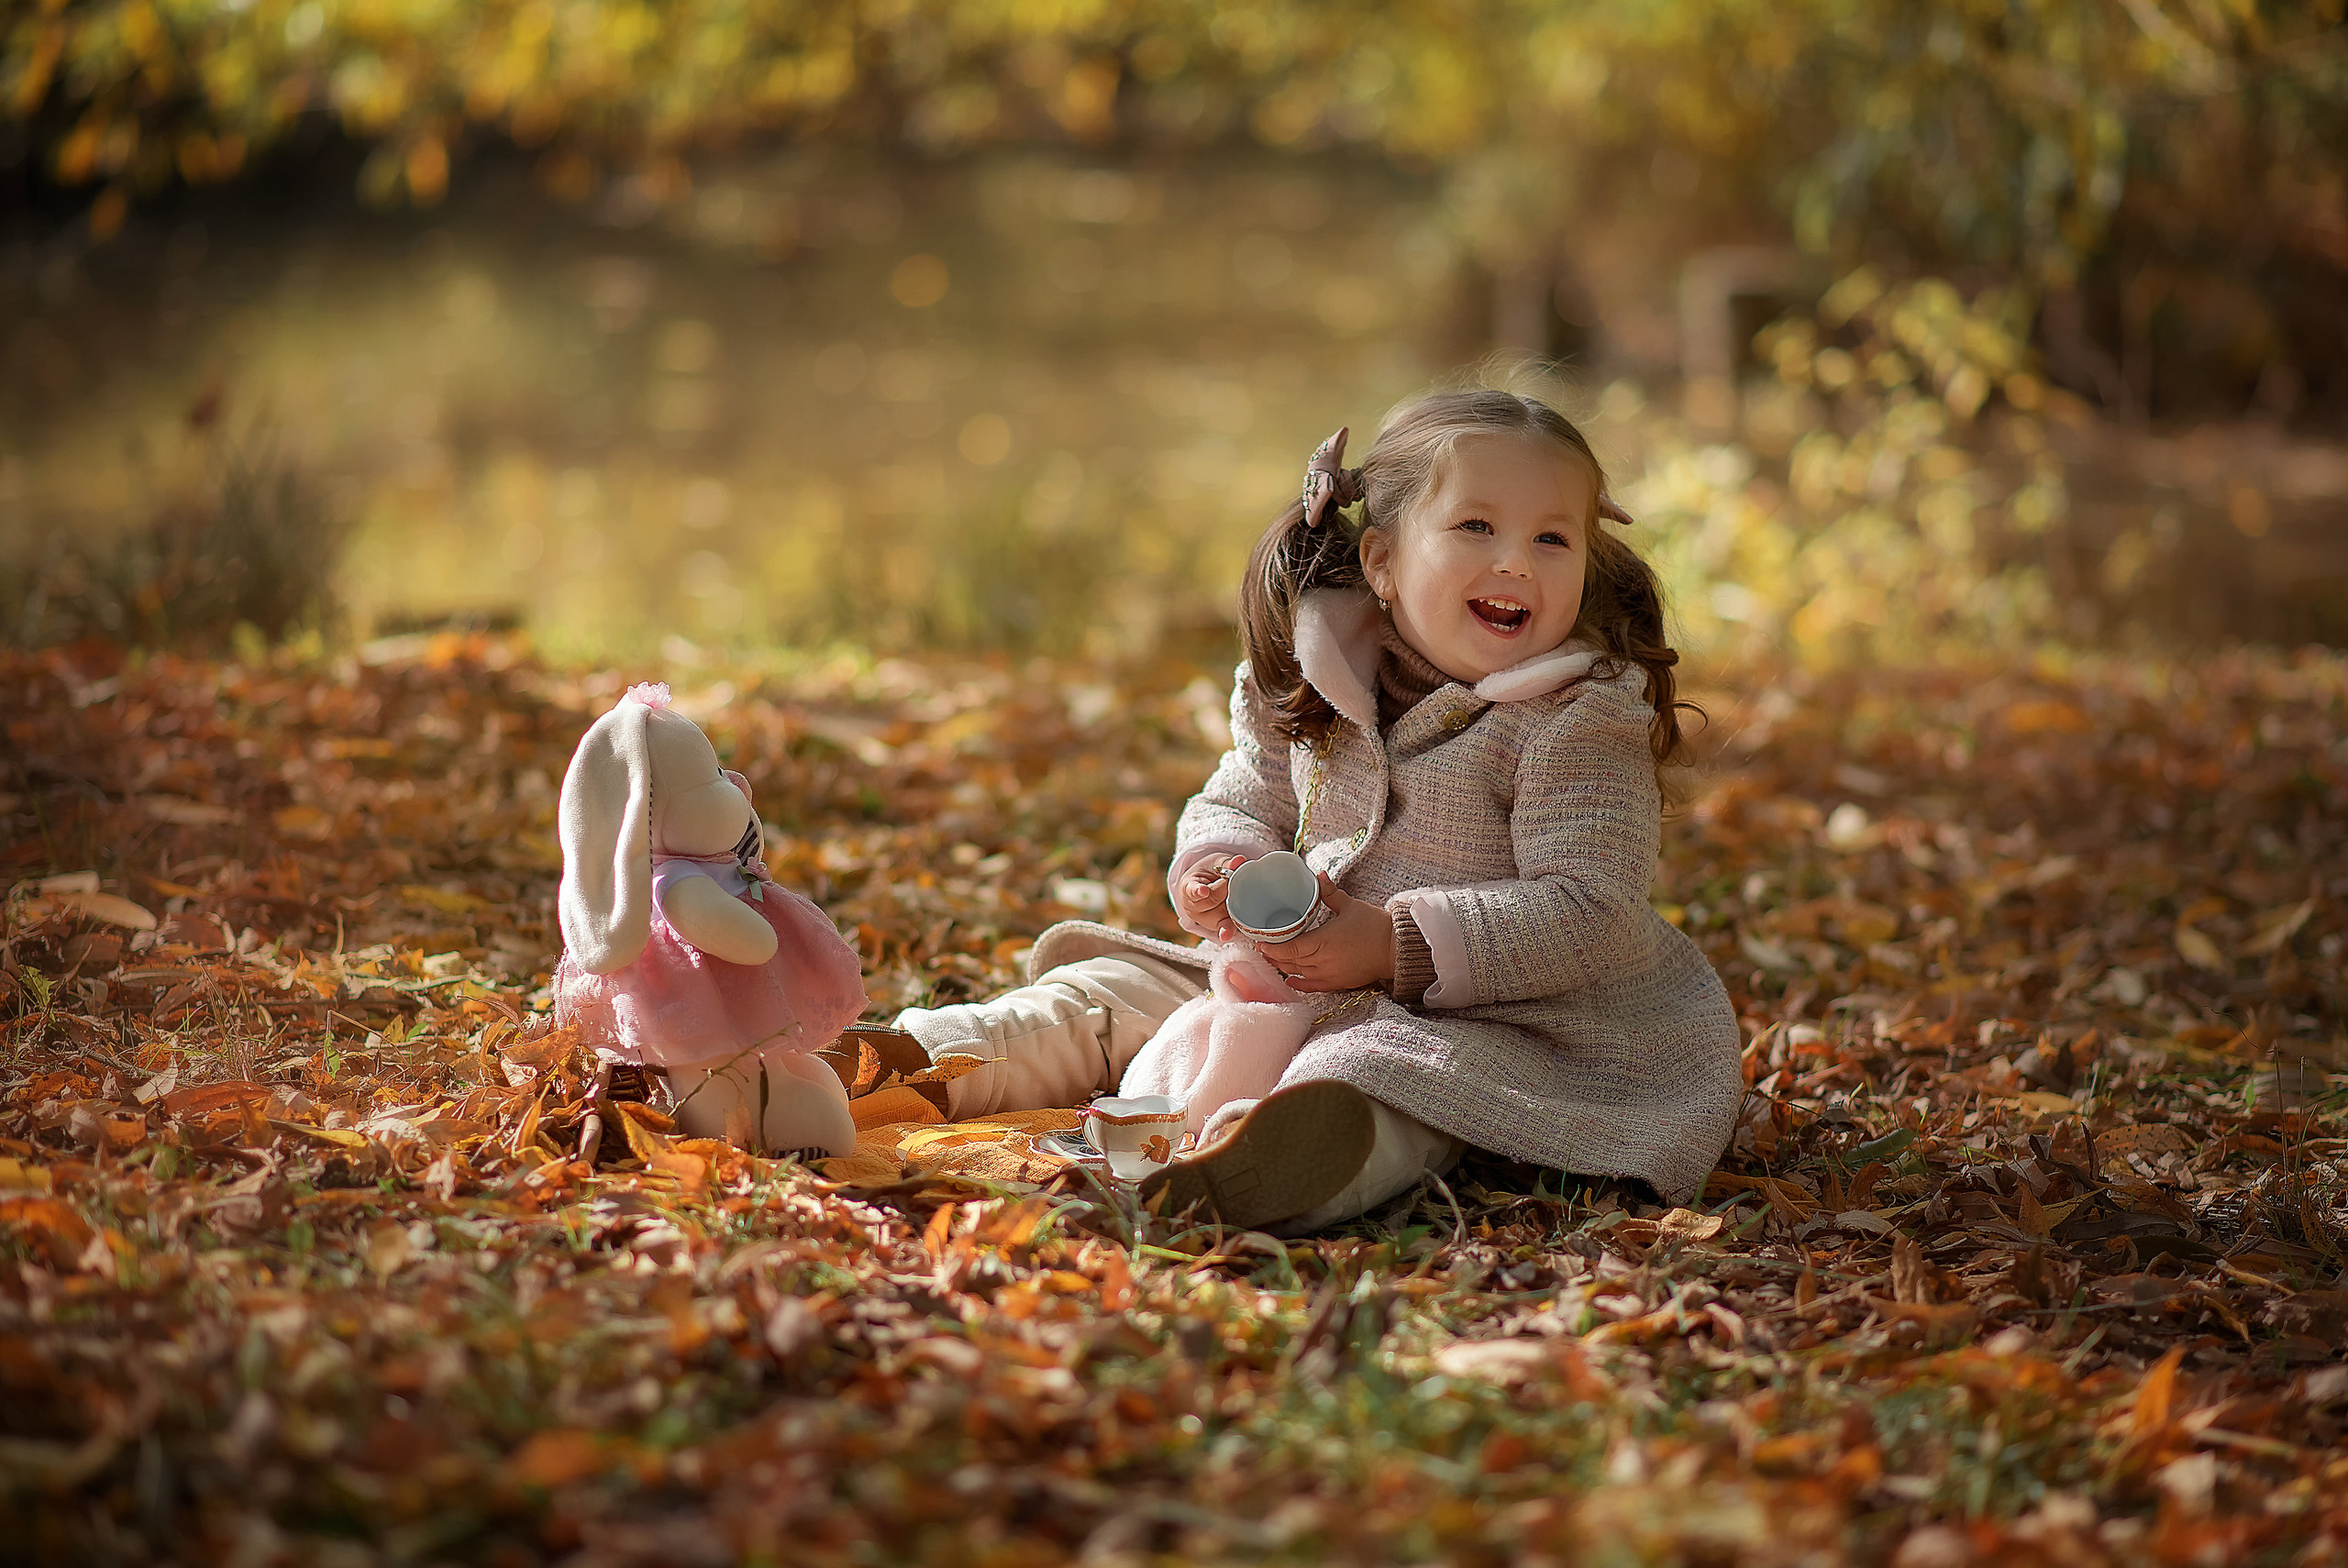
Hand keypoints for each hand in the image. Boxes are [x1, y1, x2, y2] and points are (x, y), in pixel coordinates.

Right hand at [1175, 854, 1245, 934]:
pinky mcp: (1218, 926)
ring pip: (1220, 915)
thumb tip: (1239, 861)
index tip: (1203, 891)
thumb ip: (1226, 863)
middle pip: (1212, 901)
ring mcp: (1205, 920)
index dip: (1198, 891)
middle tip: (1231, 879)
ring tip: (1234, 893)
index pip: (1191, 890)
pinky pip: (1224, 928)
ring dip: (1232, 904)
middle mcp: (1193, 907)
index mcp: (1188, 888)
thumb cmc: (1210, 873)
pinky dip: (1228, 930)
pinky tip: (1227, 935)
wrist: (1210, 886)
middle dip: (1225, 889)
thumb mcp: (1215, 863)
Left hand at [1257, 875, 1392, 992]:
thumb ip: (1329, 892)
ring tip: (1271, 960)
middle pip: (1290, 962)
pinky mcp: (1338, 983)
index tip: (1260, 942)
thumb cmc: (1374, 926)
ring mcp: (1330, 975)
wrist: (1395, 949)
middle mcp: (1323, 961)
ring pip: (1299, 974)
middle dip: (1274, 957)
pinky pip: (1313, 986)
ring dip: (1284, 968)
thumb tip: (1318, 875)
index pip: (1290, 948)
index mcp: (1324, 941)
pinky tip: (1289, 979)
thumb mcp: (1349, 905)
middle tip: (1261, 949)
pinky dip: (1299, 983)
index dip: (1272, 948)